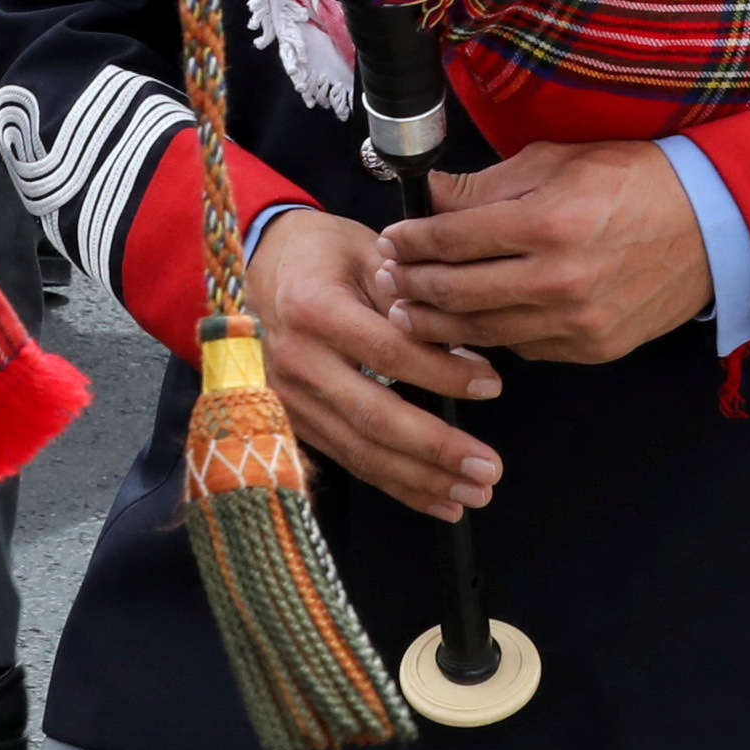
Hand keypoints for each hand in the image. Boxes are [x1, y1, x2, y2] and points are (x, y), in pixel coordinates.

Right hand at [241, 207, 502, 520]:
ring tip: (475, 491)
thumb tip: (462, 348)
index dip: (441, 372)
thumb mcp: (367, 250)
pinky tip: (439, 499)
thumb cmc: (322, 254)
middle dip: (435, 448)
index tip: (491, 385)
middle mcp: (296, 361)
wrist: (258, 267)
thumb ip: (407, 296)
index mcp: (312, 309)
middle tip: (489, 467)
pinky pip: (350, 460)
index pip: (386, 351)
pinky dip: (397, 484)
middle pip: (372, 416)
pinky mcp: (295, 422)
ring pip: (361, 450)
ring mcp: (290, 399)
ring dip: (422, 479)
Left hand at [377, 139, 711, 366]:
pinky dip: (491, 337)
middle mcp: (559, 278)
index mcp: (548, 222)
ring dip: (437, 322)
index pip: (452, 239)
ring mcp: (576, 321)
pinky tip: (470, 324)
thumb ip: (488, 185)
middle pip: (457, 292)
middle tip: (387, 277)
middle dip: (410, 284)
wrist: (712, 226)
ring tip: (409, 311)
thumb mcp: (558, 161)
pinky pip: (523, 349)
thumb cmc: (635, 181)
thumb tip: (431, 196)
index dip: (410, 240)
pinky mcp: (592, 348)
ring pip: (482, 332)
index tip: (390, 238)